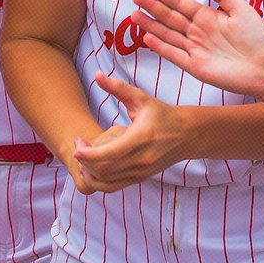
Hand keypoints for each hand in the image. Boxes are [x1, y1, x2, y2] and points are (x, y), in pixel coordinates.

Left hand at [70, 72, 183, 192]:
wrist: (186, 134)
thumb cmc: (162, 114)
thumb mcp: (141, 98)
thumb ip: (118, 87)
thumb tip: (97, 75)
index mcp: (140, 138)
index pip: (108, 154)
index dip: (88, 154)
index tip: (77, 143)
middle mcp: (141, 159)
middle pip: (104, 169)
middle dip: (85, 160)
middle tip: (79, 144)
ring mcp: (141, 172)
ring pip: (106, 181)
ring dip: (90, 172)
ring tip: (84, 156)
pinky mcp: (140, 178)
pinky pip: (114, 187)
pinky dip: (99, 181)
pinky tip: (93, 168)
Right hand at [134, 0, 263, 101]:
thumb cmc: (258, 38)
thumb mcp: (243, 9)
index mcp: (208, 17)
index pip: (182, 4)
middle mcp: (198, 32)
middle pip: (170, 18)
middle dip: (153, 7)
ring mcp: (195, 50)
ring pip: (168, 35)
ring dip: (151, 26)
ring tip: (134, 16)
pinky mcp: (196, 67)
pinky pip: (175, 55)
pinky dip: (161, 48)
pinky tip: (147, 38)